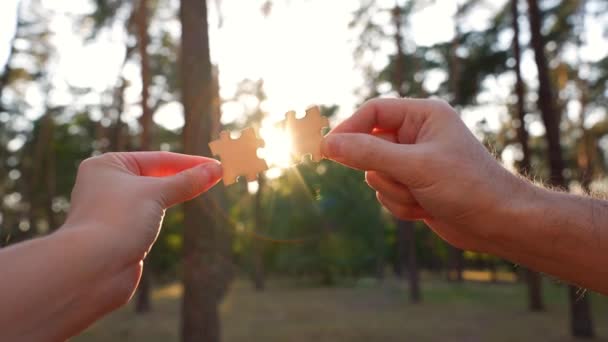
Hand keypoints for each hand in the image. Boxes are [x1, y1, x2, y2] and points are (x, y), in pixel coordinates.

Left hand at [64, 151, 221, 267]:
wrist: (93, 269)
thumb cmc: (118, 221)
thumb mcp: (156, 194)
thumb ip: (186, 181)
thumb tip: (216, 168)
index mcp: (107, 165)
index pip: (158, 159)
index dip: (190, 163)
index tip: (218, 165)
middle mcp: (106, 184)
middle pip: (155, 175)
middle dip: (185, 176)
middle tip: (217, 175)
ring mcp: (112, 209)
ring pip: (152, 197)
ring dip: (176, 193)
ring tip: (204, 188)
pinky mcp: (119, 232)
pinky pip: (148, 215)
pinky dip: (165, 211)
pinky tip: (178, 210)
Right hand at [322, 98, 530, 251]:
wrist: (497, 223)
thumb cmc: (466, 185)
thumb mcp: (414, 166)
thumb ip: (368, 153)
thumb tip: (329, 144)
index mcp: (422, 116)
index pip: (373, 112)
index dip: (349, 129)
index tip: (328, 149)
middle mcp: (416, 135)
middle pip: (370, 147)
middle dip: (384, 171)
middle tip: (405, 180)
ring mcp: (414, 163)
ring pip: (375, 175)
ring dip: (394, 192)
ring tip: (423, 196)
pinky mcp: (414, 186)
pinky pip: (386, 194)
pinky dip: (400, 205)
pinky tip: (425, 209)